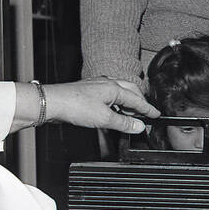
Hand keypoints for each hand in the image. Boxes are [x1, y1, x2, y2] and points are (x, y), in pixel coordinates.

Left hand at [40, 79, 157, 132]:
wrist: (53, 103)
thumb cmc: (75, 105)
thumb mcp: (104, 118)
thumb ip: (124, 123)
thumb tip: (139, 126)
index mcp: (114, 87)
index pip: (137, 99)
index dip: (147, 109)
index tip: (156, 115)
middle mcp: (106, 83)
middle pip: (130, 92)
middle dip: (139, 103)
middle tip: (145, 114)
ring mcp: (96, 86)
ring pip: (119, 93)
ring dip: (127, 104)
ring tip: (130, 115)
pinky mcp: (88, 92)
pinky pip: (108, 96)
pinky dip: (115, 104)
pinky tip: (112, 112)